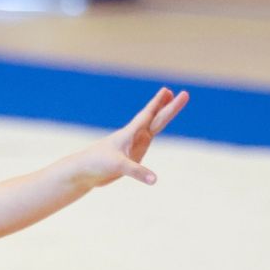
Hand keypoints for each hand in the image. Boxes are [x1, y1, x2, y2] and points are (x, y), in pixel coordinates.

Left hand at [72, 87, 189, 188]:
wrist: (84, 172)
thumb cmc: (97, 164)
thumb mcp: (119, 167)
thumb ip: (137, 172)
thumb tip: (154, 179)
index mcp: (130, 133)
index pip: (148, 115)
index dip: (158, 103)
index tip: (168, 90)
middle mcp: (135, 137)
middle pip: (157, 118)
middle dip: (170, 107)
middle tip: (185, 93)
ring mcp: (134, 145)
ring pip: (154, 127)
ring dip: (163, 115)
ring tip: (171, 102)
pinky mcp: (132, 155)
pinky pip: (147, 141)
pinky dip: (153, 133)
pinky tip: (154, 130)